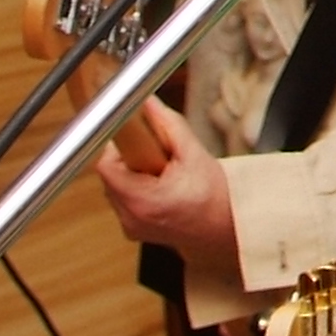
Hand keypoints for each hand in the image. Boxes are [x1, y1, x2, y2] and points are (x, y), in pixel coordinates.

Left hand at [93, 99, 239, 271]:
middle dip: (129, 160)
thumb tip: (148, 104)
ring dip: (132, 175)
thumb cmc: (217, 198)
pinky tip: (160, 190)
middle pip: (109, 176)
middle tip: (157, 157)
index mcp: (142, 200)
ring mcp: (130, 227)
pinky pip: (122, 202)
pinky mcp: (133, 231)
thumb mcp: (195, 154)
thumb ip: (169, 125)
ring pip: (114, 188)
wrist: (229, 228)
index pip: (106, 165)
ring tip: (162, 175)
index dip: (119, 148)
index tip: (140, 142)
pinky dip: (136, 191)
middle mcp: (131, 218)